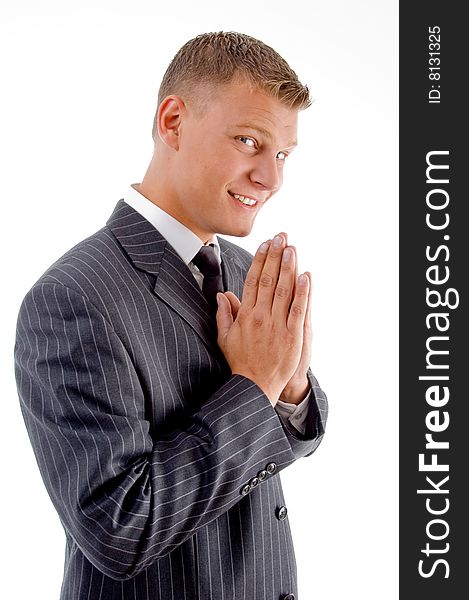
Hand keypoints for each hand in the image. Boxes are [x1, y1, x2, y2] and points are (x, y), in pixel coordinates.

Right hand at [216, 233, 309, 406]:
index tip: (265, 245)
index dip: (260, 260)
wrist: (255, 385)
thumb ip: (224, 315)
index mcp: (245, 315)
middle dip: (275, 256)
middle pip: (269, 280)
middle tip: (281, 237)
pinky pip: (299, 309)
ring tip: (292, 248)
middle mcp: (261, 316)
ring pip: (284, 291)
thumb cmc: (240, 361)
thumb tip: (222, 295)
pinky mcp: (293, 335)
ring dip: (288, 267)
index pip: (253, 281)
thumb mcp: (225, 338)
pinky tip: (305, 275)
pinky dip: (302, 292)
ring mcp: (277, 325)